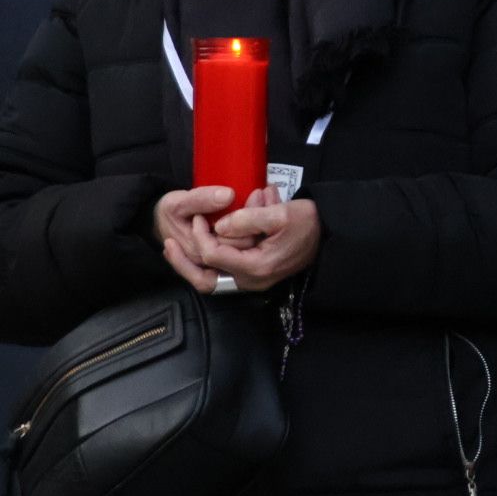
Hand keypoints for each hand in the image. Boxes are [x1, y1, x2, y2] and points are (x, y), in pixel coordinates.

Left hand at [166, 186, 320, 293]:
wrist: (328, 234)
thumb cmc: (308, 222)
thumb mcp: (281, 214)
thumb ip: (248, 219)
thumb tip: (219, 226)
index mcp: (257, 266)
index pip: (214, 255)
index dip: (201, 235)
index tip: (200, 216)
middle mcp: (252, 280)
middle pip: (206, 280)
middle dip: (183, 262)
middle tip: (167, 245)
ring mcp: (254, 281)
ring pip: (212, 281)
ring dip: (193, 264)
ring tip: (174, 248)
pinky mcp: (255, 275)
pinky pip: (224, 274)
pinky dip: (208, 262)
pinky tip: (200, 249)